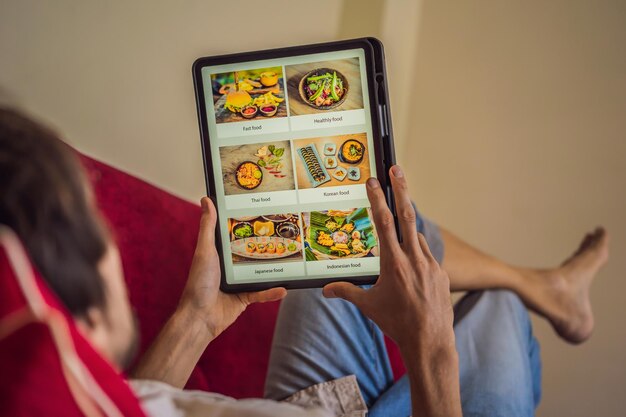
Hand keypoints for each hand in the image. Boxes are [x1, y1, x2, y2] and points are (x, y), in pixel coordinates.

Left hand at [179, 197, 285, 339]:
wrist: (199, 318)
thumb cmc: (198, 283)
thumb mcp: (205, 251)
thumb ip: (207, 227)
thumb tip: (206, 200)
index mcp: (220, 253)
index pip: (236, 234)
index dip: (247, 224)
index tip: (262, 211)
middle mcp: (230, 266)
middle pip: (252, 252)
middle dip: (266, 245)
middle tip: (285, 233)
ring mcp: (238, 282)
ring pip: (260, 272)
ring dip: (274, 269)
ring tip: (290, 258)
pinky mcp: (244, 298)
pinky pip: (261, 293)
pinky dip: (272, 292)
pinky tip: (284, 288)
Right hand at [323, 165, 454, 350]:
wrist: (429, 341)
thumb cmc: (396, 323)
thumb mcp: (368, 306)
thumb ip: (346, 293)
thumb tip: (325, 290)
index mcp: (393, 263)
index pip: (384, 223)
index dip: (378, 200)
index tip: (374, 181)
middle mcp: (414, 259)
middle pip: (407, 215)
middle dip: (401, 189)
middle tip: (397, 168)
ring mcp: (430, 264)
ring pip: (417, 237)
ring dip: (407, 230)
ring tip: (398, 240)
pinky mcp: (441, 272)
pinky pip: (426, 254)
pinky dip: (417, 251)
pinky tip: (411, 265)